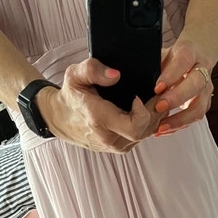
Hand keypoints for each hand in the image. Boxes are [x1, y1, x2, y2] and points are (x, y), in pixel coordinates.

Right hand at [37, 58, 162, 152]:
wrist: (60, 119)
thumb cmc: (70, 96)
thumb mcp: (74, 75)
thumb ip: (93, 69)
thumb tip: (116, 74)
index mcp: (99, 120)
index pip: (134, 126)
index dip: (144, 111)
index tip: (139, 95)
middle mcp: (109, 138)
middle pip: (144, 130)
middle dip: (154, 111)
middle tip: (156, 92)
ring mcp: (115, 146)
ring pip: (145, 134)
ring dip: (153, 117)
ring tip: (154, 99)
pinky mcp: (119, 148)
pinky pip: (140, 137)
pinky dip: (147, 123)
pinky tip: (146, 109)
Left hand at [152, 39, 213, 135]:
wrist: (197, 57)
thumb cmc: (176, 57)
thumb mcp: (164, 54)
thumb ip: (156, 66)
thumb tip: (139, 78)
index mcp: (191, 53)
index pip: (183, 62)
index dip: (171, 75)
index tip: (157, 87)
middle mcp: (202, 71)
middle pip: (195, 85)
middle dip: (177, 98)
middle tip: (159, 107)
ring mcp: (205, 90)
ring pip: (198, 107)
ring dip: (179, 119)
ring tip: (161, 127)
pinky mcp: (204, 104)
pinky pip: (194, 118)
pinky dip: (178, 126)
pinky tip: (164, 130)